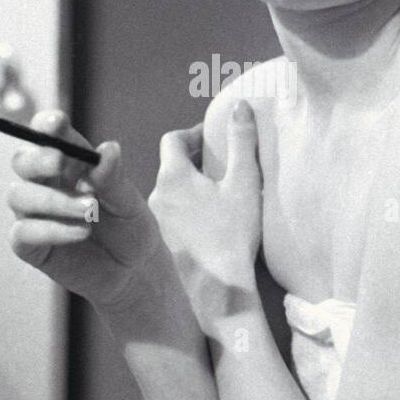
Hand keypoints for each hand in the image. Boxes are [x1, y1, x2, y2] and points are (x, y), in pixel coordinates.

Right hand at [7, 110, 163, 311]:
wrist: (136, 271)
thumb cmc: (131, 228)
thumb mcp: (130, 202)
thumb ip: (114, 178)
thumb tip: (107, 149)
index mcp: (70, 163)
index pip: (49, 136)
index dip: (46, 125)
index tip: (55, 123)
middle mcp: (46, 184)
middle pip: (22, 161)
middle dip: (37, 158)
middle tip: (60, 161)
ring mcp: (35, 215)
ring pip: (19, 196)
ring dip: (52, 200)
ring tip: (90, 210)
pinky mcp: (31, 246)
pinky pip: (22, 233)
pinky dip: (50, 230)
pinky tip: (80, 232)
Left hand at [148, 100, 262, 325]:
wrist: (217, 292)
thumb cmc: (232, 235)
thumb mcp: (244, 184)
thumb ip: (242, 142)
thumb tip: (241, 107)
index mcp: (173, 176)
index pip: (173, 140)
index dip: (193, 135)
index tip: (211, 139)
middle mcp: (156, 197)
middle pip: (170, 169)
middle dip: (192, 164)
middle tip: (217, 166)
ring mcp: (154, 224)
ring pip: (169, 196)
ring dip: (187, 192)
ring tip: (214, 199)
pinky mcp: (159, 247)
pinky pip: (169, 220)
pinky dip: (184, 215)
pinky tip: (205, 228)